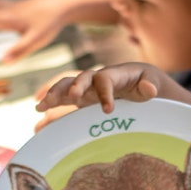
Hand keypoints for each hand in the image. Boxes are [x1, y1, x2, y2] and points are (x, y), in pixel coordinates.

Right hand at [36, 63, 164, 113]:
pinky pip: (64, 99)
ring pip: (67, 86)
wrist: (139, 80)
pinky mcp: (82, 98)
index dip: (104, 93)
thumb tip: (149, 89)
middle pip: (80, 78)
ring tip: (40, 107)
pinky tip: (39, 114)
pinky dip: (52, 105)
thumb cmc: (146, 82)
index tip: (108, 111)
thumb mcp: (151, 83)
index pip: (104, 79)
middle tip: (68, 99)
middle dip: (72, 87)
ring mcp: (87, 88)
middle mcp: (97, 78)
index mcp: (114, 74)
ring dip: (54, 94)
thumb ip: (150, 85)